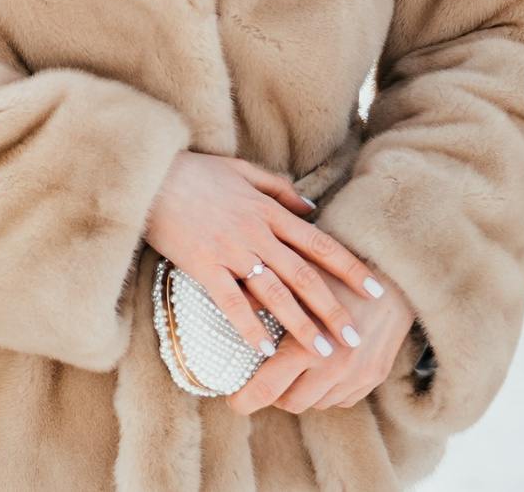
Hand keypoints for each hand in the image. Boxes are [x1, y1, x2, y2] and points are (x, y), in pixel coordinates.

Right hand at [143, 153, 384, 376]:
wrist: (149, 175)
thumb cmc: (194, 172)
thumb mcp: (242, 170)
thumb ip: (279, 189)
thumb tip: (312, 208)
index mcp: (268, 210)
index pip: (319, 244)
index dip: (350, 269)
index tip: (374, 292)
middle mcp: (255, 232)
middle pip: (304, 276)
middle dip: (333, 309)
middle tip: (355, 338)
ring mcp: (229, 250)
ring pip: (275, 293)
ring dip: (301, 325)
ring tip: (322, 352)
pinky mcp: (203, 265)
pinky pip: (231, 301)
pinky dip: (250, 326)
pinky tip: (265, 349)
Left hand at [228, 270, 415, 415]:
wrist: (396, 277)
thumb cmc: (339, 271)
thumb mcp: (295, 278)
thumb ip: (262, 294)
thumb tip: (231, 304)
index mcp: (308, 346)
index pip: (267, 390)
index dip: (244, 400)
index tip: (232, 400)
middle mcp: (333, 369)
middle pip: (290, 403)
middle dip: (272, 394)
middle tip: (263, 376)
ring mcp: (356, 377)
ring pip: (316, 404)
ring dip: (300, 392)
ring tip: (292, 369)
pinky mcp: (374, 378)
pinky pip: (341, 399)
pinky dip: (326, 391)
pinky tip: (320, 369)